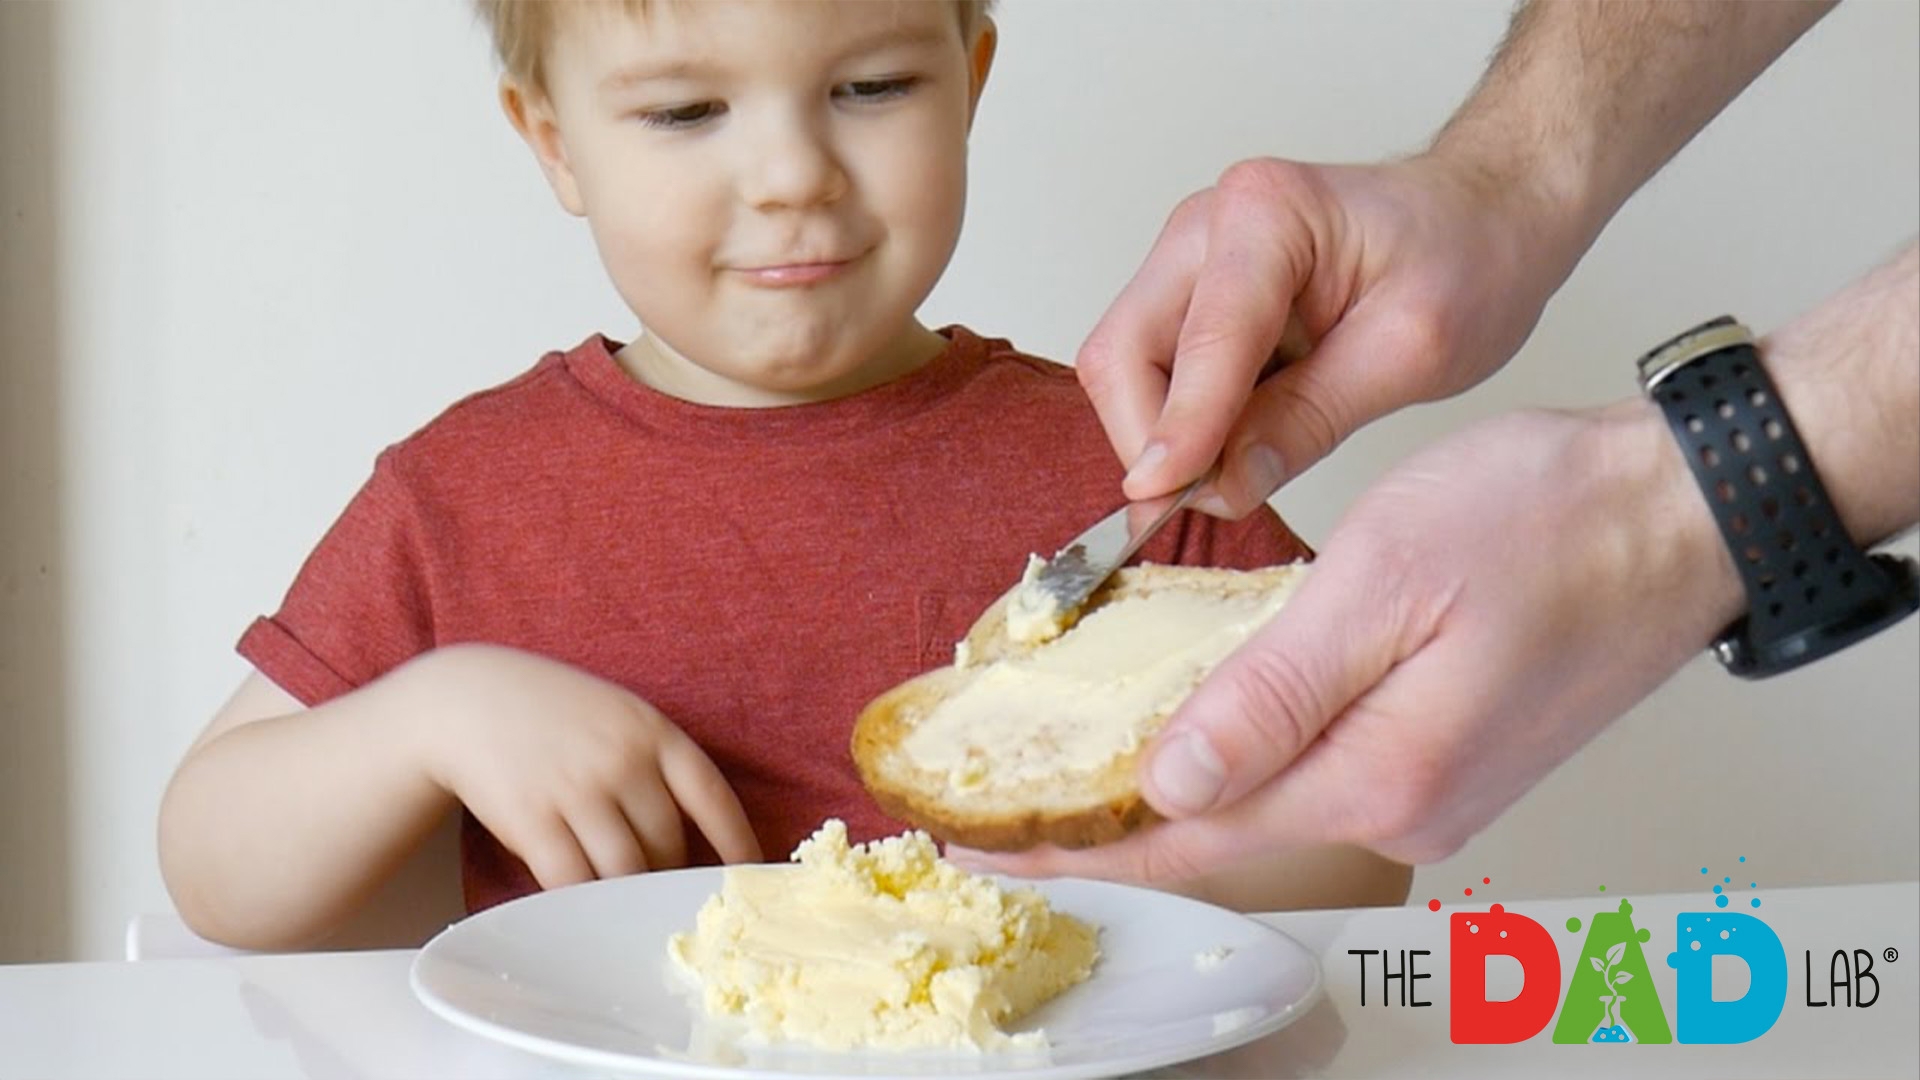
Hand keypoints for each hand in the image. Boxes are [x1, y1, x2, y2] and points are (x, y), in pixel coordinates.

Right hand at [402, 644, 761, 887]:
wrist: (467, 700)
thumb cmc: (553, 713)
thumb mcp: (618, 714)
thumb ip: (656, 761)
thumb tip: (698, 837)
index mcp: (652, 731)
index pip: (712, 797)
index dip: (736, 842)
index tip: (749, 873)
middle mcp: (622, 760)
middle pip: (667, 844)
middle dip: (667, 874)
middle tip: (661, 892)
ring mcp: (577, 790)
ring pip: (624, 869)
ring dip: (628, 894)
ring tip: (626, 904)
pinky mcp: (533, 819)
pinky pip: (573, 879)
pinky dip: (584, 900)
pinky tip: (585, 904)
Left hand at [955, 402, 1744, 881]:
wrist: (1684, 515)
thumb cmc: (1551, 522)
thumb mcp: (1383, 585)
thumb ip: (1271, 693)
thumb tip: (1172, 779)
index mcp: (1379, 774)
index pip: (1187, 834)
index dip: (1077, 841)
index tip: (984, 839)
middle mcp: (1405, 807)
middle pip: (1219, 835)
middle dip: (1107, 825)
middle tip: (1008, 807)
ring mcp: (1432, 790)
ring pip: (1266, 805)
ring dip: (1169, 791)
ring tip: (1077, 774)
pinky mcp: (1447, 759)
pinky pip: (1315, 775)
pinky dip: (1241, 761)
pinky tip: (1197, 733)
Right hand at [1076, 153, 1575, 515]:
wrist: (1483, 220)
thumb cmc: (1465, 260)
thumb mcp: (1412, 353)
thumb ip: (1310, 419)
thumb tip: (1221, 488)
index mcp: (1266, 213)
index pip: (1199, 341)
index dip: (1180, 430)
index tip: (1166, 500)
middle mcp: (1205, 227)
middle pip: (1124, 352)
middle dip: (1151, 440)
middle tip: (1207, 503)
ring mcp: (1188, 261)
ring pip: (1125, 370)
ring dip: (1162, 437)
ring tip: (1234, 476)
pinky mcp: (1190, 298)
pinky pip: (1152, 375)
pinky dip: (1181, 426)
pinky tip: (1235, 450)